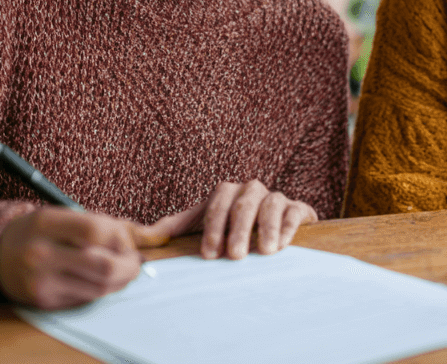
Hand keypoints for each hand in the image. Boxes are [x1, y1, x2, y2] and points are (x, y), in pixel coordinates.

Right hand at [0, 207, 143, 308]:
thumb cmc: (36, 232)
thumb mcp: (59, 214)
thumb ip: (96, 224)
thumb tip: (133, 244)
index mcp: (46, 223)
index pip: (97, 232)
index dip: (121, 239)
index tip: (126, 242)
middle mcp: (41, 254)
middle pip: (104, 266)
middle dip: (129, 266)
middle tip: (134, 263)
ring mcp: (42, 281)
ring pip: (99, 288)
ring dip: (119, 281)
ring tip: (120, 271)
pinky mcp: (44, 302)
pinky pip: (85, 299)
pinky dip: (99, 290)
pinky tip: (98, 280)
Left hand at [146, 180, 317, 260]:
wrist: (272, 233)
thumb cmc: (231, 232)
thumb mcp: (204, 228)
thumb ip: (179, 229)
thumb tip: (148, 235)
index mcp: (227, 193)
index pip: (217, 204)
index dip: (212, 228)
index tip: (209, 254)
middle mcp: (251, 191)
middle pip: (243, 204)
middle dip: (238, 230)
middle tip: (235, 255)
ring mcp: (276, 198)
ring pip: (271, 204)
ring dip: (267, 228)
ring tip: (265, 252)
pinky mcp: (298, 209)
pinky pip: (294, 212)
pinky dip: (288, 227)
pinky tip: (283, 245)